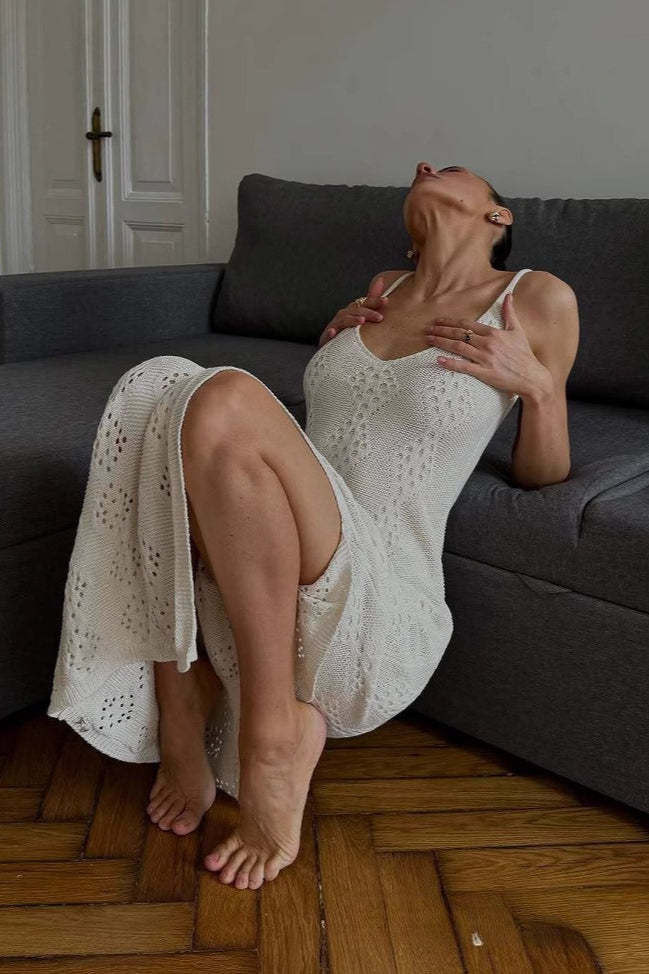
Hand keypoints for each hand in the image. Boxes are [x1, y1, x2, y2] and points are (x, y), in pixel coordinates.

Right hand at [317, 274, 388, 348]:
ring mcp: (335, 325)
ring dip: (352, 320)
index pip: (366, 304)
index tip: (386, 300)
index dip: (375, 301)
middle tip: (380, 317)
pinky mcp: (327, 337)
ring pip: (343, 320)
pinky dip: (330, 332)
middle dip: (368, 313)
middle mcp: (344, 315)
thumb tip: (381, 279)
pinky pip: (328, 334)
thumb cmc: (349, 329)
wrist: (333, 346)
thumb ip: (371, 299)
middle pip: (356, 311)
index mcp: (354, 310)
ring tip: (361, 321)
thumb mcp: (361, 314)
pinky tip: (333, 333)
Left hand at [425, 292, 551, 398]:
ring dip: (442, 342)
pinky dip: (451, 363)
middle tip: (428, 329)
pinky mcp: (485, 373)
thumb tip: (509, 295)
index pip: (468, 324)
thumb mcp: (518, 331)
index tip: (439, 320)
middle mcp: (488, 344)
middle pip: (459, 334)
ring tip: (429, 340)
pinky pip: (464, 367)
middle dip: (442, 330)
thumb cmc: (524, 355)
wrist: (532, 377)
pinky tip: (439, 360)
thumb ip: (510, 313)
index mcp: (494, 333)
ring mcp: (486, 358)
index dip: (451, 322)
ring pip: (459, 347)